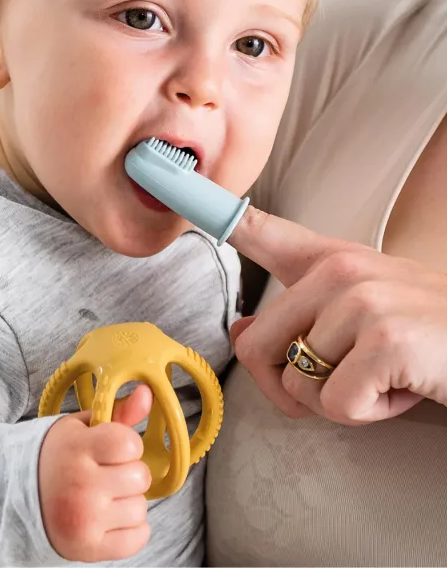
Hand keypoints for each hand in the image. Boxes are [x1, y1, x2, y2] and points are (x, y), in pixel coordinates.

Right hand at [38, 385, 152, 561]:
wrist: (19, 497)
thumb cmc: (59, 456)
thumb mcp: (81, 428)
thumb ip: (118, 413)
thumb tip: (148, 393)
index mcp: (77, 450)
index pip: (130, 443)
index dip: (128, 443)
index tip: (113, 447)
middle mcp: (81, 486)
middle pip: (140, 477)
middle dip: (130, 472)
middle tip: (108, 472)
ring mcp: (85, 520)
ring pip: (141, 508)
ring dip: (130, 501)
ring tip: (106, 496)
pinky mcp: (89, 549)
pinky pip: (138, 538)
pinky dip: (132, 529)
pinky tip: (111, 517)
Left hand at [228, 207, 446, 424]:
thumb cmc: (432, 333)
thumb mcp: (363, 313)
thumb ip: (300, 318)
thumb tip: (241, 332)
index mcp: (332, 260)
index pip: (260, 232)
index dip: (215, 215)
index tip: (185, 194)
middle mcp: (340, 271)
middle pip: (257, 346)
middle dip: (290, 386)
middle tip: (341, 381)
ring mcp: (361, 302)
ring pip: (298, 384)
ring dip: (341, 402)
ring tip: (385, 377)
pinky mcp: (385, 340)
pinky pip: (337, 405)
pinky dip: (368, 413)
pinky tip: (401, 390)